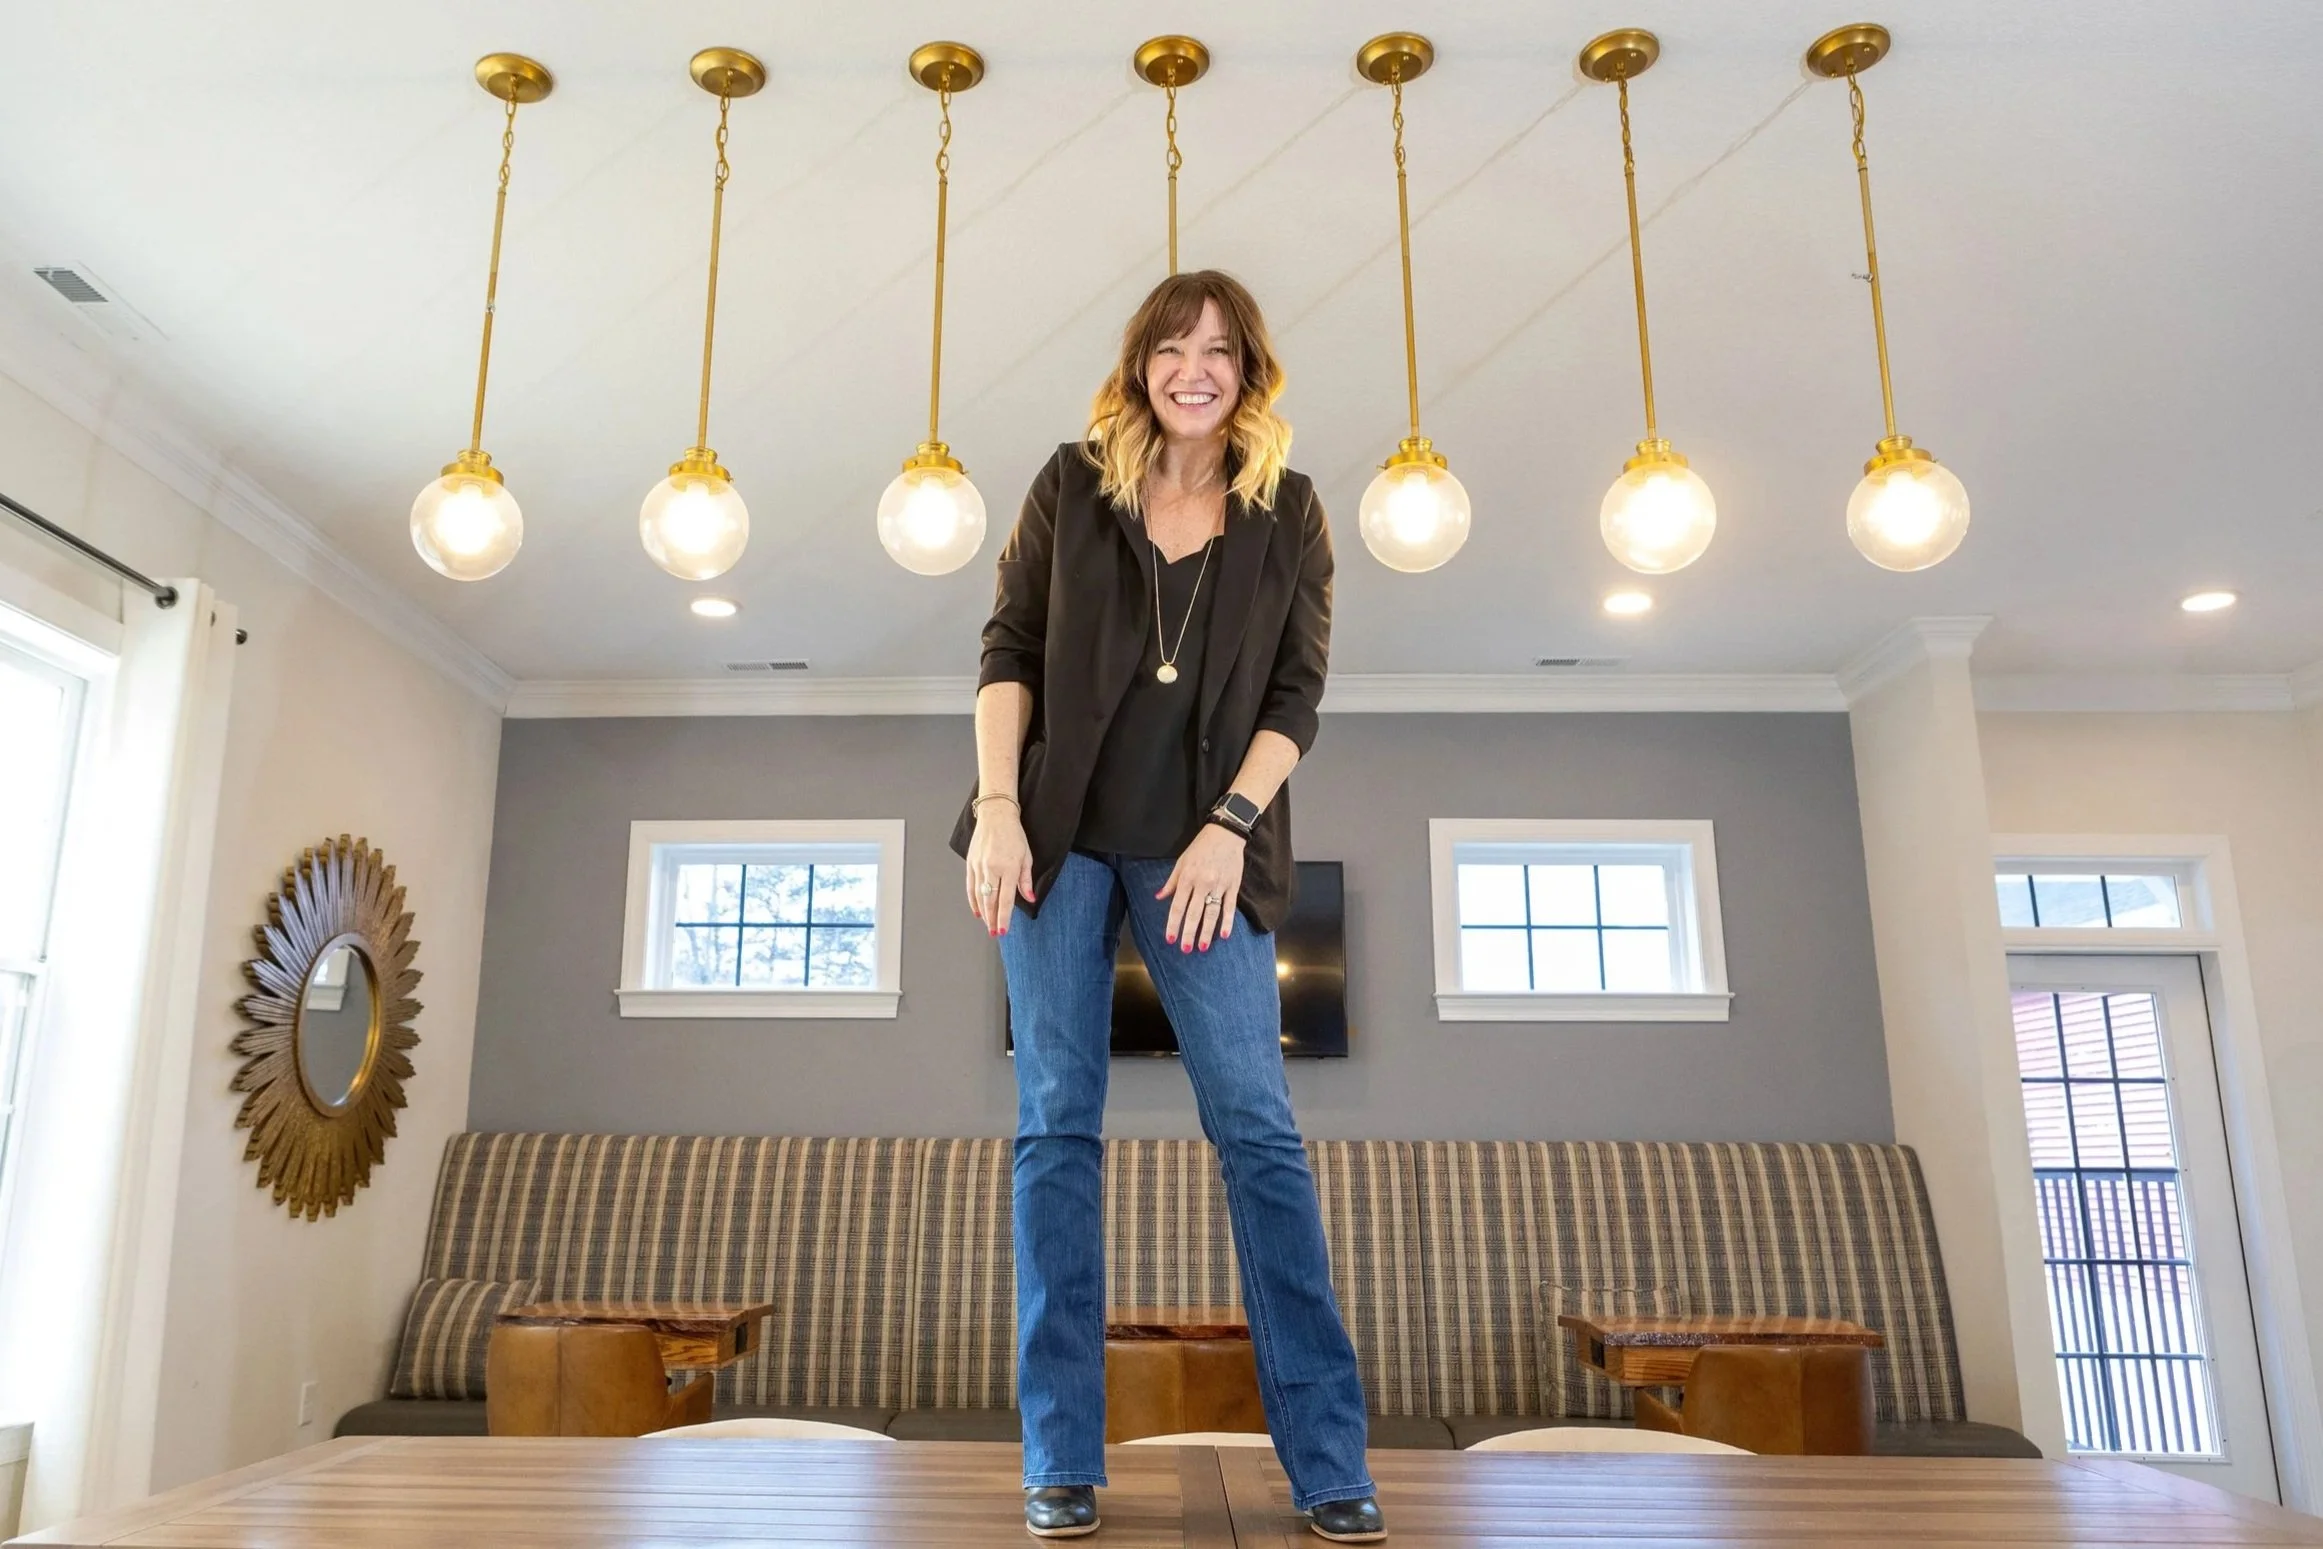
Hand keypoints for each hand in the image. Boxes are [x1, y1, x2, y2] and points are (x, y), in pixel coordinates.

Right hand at [965, 804, 1035, 936]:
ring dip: (983, 912)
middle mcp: (992, 869)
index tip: (1003, 930)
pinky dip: (973, 900)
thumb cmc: (1014, 834)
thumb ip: (1026, 880)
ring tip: (988, 924)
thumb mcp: (1026, 856)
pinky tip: (977, 910)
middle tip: (995, 933)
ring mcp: (979, 866)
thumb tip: (1029, 899)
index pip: (1006, 899)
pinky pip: (970, 886)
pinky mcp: (971, 863)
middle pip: (990, 901)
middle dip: (992, 919)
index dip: (1004, 917)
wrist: (995, 815)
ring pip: (979, 896)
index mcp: (1008, 868)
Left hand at [1158, 823, 1245, 952]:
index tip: (1170, 939)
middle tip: (1185, 949)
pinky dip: (1228, 922)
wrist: (1226, 833)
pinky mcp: (1233, 885)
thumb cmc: (1200, 847)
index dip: (1173, 923)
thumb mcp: (1181, 862)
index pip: (1178, 905)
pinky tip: (1224, 935)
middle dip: (1189, 932)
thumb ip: (1171, 882)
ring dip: (1207, 931)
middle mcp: (1202, 883)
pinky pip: (1230, 907)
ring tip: (1202, 947)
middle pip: (1194, 913)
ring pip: (1212, 912)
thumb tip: (1159, 897)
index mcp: (1187, 877)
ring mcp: (1219, 885)